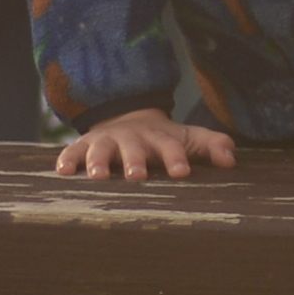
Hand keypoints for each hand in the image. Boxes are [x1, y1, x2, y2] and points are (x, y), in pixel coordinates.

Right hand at [54, 105, 240, 180]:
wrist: (128, 118)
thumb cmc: (163, 139)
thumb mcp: (189, 137)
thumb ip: (212, 145)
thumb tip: (231, 159)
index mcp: (160, 138)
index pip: (170, 147)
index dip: (176, 158)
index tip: (182, 171)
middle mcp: (132, 139)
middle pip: (134, 149)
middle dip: (135, 161)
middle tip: (137, 176)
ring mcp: (107, 141)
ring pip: (101, 150)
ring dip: (98, 162)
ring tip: (96, 176)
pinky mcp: (85, 145)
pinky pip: (73, 151)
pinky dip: (67, 160)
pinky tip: (62, 171)